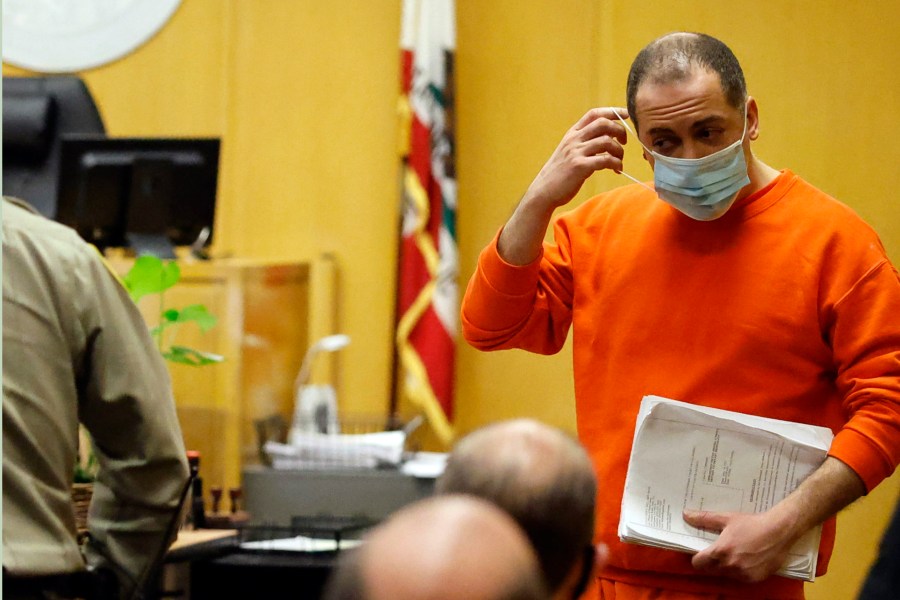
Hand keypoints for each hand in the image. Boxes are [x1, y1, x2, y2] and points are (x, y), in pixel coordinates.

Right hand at [523, 107, 629, 210]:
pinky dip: (616, 164)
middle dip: (620, 130)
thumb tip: (608, 138)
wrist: (544, 190)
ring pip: (607, 141)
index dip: (613, 111)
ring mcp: (576, 152)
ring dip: (619, 150)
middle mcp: (574, 139)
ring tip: (619, 161)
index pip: (594, 113)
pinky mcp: (579, 166)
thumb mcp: (569, 151)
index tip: (626, 114)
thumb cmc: (560, 173)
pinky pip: (605, 160)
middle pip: (603, 123)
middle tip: (624, 142)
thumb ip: (585, 142)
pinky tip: (617, 170)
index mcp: (572, 133)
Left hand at [683, 509, 798, 582]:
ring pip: (726, 575)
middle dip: (711, 562)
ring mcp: (743, 575)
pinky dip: (740, 571)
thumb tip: (686, 514)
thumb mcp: (726, 518)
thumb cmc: (751, 523)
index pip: (698, 563)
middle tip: (718, 551)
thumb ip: (704, 518)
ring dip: (726, 567)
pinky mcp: (755, 579)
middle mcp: (730, 566)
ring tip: (734, 553)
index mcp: (720, 552)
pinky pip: (741, 578)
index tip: (701, 551)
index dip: (697, 557)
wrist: (779, 531)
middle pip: (710, 570)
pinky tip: (746, 559)